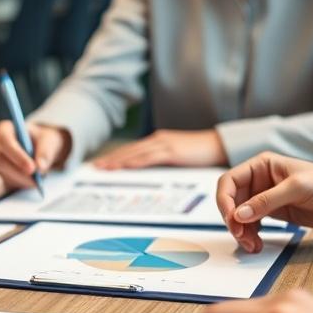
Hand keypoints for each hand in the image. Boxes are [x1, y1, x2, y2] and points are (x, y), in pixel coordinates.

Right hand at [0, 121, 70, 189]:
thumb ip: (45, 151)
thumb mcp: (49, 140)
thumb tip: (40, 167)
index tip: (31, 168)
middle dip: (19, 172)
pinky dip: (23, 185)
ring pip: (4, 175)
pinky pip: (9, 183)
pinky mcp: (1, 175)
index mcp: (5, 129)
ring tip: (39, 179)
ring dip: (23, 180)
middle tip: (36, 180)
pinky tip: (33, 182)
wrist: (42, 149)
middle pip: (0, 161)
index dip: (16, 155)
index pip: (4, 140)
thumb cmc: (42, 140)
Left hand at [92, 129, 225, 169]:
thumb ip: (161, 161)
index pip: (131, 150)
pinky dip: (135, 161)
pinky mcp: (172, 151)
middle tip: (95, 166)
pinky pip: (149, 157)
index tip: (102, 163)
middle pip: (129, 150)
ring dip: (118, 160)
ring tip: (104, 168)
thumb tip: (148, 172)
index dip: (115, 156)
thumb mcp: (175, 157)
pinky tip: (125, 166)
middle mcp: (157, 140)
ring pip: (135, 153)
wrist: (217, 144)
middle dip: (111, 158)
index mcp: (157, 141)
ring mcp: (164, 144)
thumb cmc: (198, 152)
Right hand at [217, 153, 312, 252]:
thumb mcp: (297, 188)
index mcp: (261, 165)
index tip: (231, 219)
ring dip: (241, 231)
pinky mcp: (273, 213)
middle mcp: (259, 180)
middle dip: (233, 220)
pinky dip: (250, 236)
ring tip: (252, 246)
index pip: (229, 181)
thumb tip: (239, 215)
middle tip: (242, 237)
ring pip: (239, 216)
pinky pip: (252, 225)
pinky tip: (257, 244)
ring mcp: (264, 198)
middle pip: (231, 201)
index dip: (225, 200)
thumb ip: (266, 201)